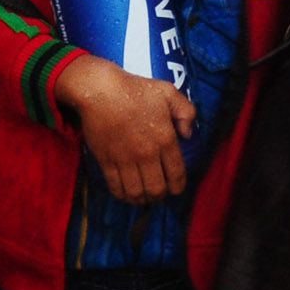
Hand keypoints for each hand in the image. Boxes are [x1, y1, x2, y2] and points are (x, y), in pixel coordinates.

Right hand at [53, 54, 196, 201]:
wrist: (101, 91)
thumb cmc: (136, 90)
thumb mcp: (169, 93)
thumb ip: (186, 112)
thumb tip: (188, 134)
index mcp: (165, 139)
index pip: (177, 174)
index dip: (179, 187)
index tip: (177, 188)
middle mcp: (147, 154)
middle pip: (157, 189)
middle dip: (161, 196)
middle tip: (159, 192)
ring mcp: (126, 160)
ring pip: (137, 193)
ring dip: (142, 199)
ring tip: (144, 196)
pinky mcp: (107, 162)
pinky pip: (116, 187)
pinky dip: (123, 195)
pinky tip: (127, 193)